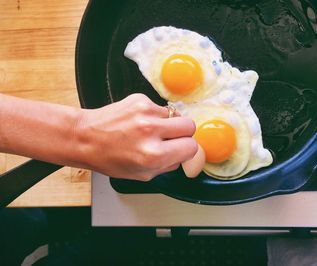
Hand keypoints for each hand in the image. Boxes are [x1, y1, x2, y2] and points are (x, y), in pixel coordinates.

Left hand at [75, 93, 196, 180]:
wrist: (85, 137)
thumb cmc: (109, 159)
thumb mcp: (142, 175)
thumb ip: (167, 165)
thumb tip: (182, 155)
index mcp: (154, 155)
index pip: (191, 147)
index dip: (186, 150)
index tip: (180, 149)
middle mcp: (152, 132)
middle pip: (190, 125)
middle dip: (183, 133)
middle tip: (171, 138)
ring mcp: (146, 113)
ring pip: (175, 114)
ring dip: (167, 123)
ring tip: (149, 130)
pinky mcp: (140, 99)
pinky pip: (159, 107)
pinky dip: (153, 115)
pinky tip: (139, 122)